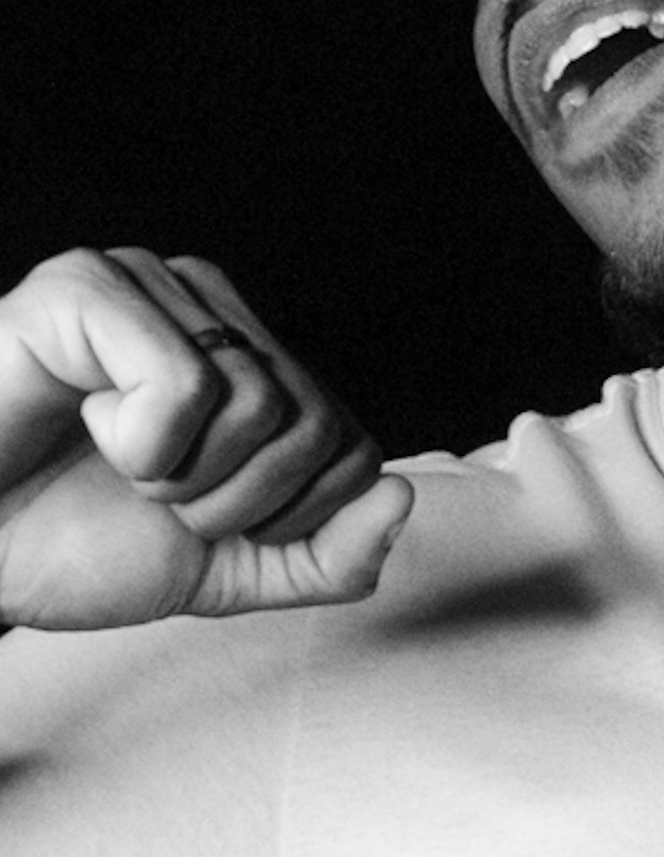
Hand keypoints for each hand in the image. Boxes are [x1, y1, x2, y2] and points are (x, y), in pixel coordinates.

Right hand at [0, 248, 412, 628]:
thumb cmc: (70, 542)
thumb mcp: (226, 572)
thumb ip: (326, 557)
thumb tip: (400, 498)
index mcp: (255, 361)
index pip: (353, 448)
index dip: (286, 516)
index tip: (198, 519)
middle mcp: (213, 309)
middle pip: (317, 426)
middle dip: (235, 502)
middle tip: (149, 494)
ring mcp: (149, 284)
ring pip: (260, 403)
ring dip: (181, 476)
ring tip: (113, 459)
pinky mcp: (84, 287)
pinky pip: (185, 383)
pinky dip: (138, 441)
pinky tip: (80, 420)